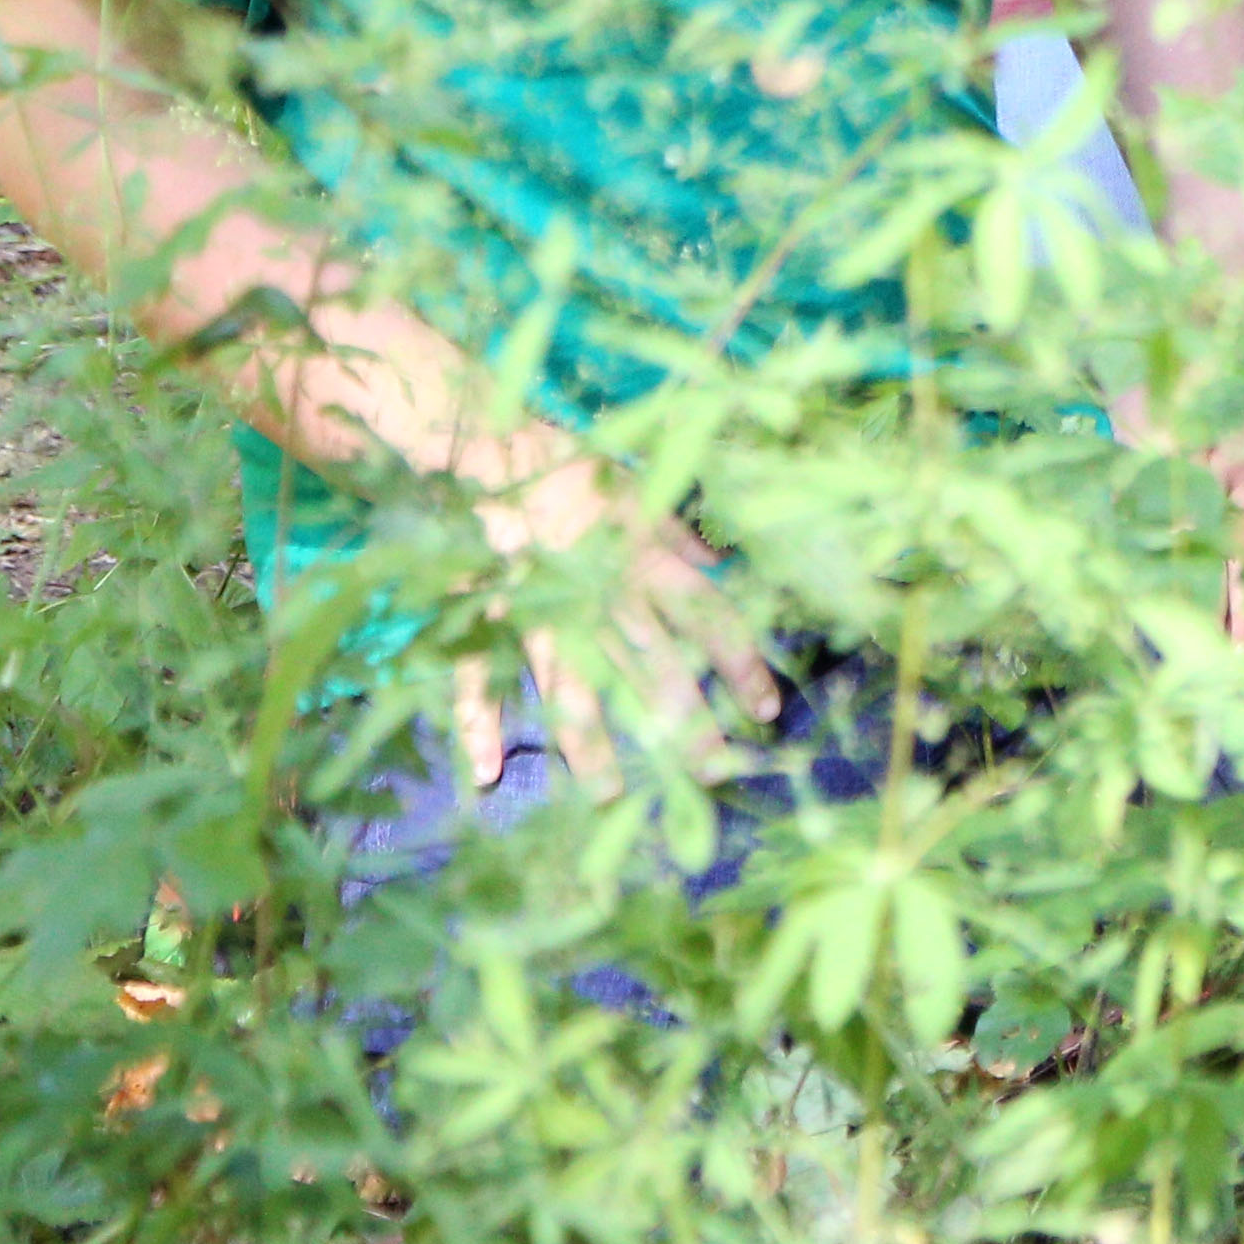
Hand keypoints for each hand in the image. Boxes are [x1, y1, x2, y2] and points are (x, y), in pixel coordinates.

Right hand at [461, 434, 776, 797]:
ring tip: (608, 799)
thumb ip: (679, 540)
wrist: (493, 443)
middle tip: (711, 776)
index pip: (711, 622)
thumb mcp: (642, 495)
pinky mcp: (482, 619)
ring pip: (572, 691)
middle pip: (654, 672)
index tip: (767, 710)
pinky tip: (483, 771)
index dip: (742, 667)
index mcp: (647, 564)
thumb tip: (717, 569)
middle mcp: (604, 598)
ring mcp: (540, 614)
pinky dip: (477, 725)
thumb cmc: (574, 468)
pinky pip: (478, 677)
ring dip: (591, 749)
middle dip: (685, 728)